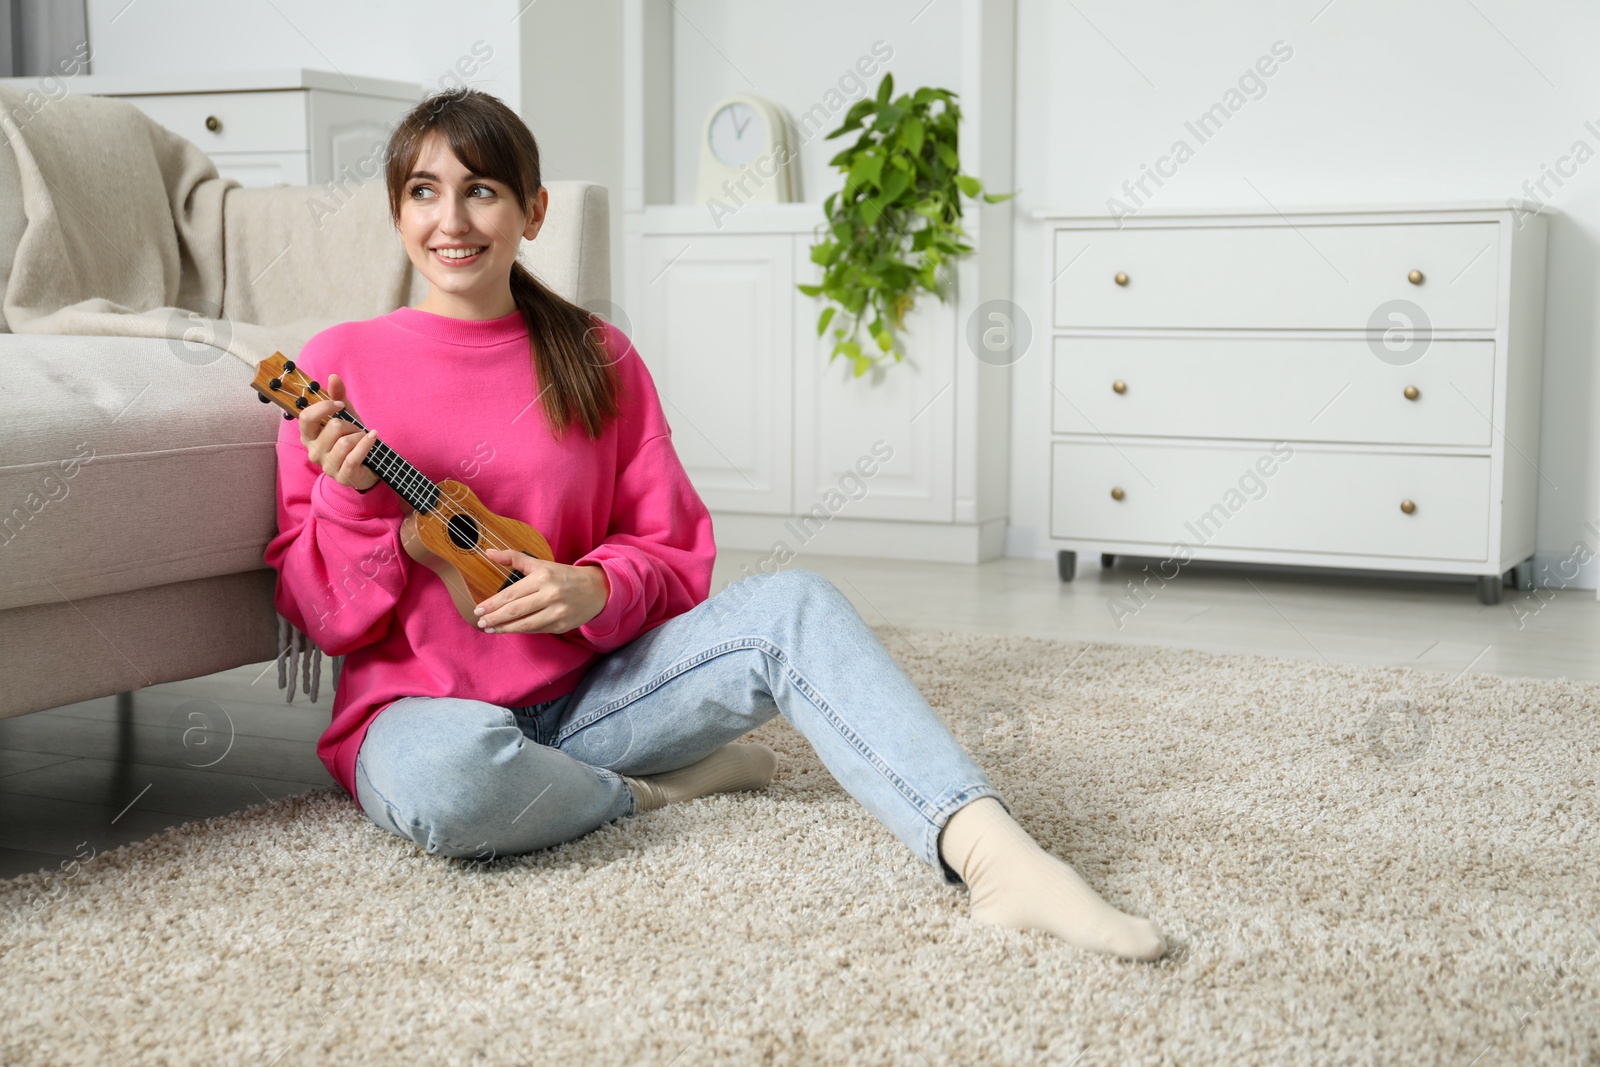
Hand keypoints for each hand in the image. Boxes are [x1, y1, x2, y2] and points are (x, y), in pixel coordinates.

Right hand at [298, 371, 379, 491]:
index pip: (306, 417)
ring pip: (345, 442)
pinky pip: (354, 456)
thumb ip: (338, 397)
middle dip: (351, 424)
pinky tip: (373, 437)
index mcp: (308, 436)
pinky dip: (367, 444)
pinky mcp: (342, 477)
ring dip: (360, 436)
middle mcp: (313, 451)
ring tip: (362, 438)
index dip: (324, 407)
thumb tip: (333, 377)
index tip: (340, 406)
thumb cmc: (352, 439)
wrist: (367, 466)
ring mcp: (327, 466)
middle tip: (356, 429)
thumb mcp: (346, 416)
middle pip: (333, 427)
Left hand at [474, 551, 609, 634]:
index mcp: (542, 577)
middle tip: (481, 621)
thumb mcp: (540, 563)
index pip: (511, 593)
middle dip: (494, 618)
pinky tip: (509, 629)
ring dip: (504, 628)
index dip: (493, 603)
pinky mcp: (561, 625)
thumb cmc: (563, 576)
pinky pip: (536, 630)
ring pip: (524, 624)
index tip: (479, 608)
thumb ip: (514, 558)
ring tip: (490, 629)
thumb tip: (488, 552)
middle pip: (515, 610)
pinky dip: (520, 630)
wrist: (596, 589)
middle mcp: (550, 595)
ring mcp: (557, 612)